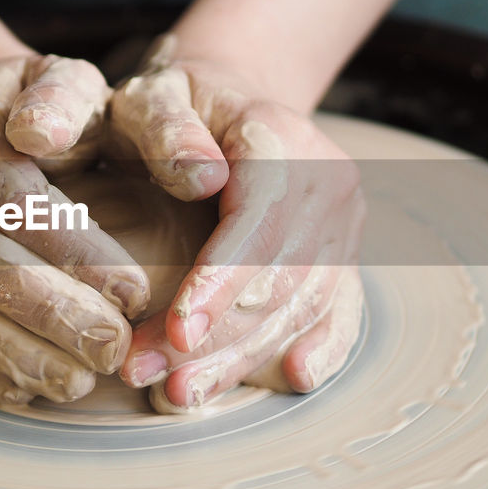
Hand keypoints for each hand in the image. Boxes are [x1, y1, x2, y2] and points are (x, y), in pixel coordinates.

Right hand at [0, 55, 150, 405]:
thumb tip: (43, 134)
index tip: (135, 291)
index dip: (75, 251)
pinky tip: (30, 387)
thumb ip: (65, 100)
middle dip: (49, 314)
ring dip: (15, 354)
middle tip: (111, 348)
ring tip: (78, 381)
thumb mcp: (59, 81)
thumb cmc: (34, 108)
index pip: (10, 197)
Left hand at [109, 35, 365, 408]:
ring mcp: (344, 219)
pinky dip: (319, 348)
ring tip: (177, 395)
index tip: (176, 332)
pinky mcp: (344, 251)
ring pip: (303, 303)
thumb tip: (204, 177)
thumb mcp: (155, 93)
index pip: (259, 219)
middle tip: (143, 374)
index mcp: (281, 137)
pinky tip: (293, 379)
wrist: (233, 95)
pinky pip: (340, 308)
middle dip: (213, 335)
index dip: (220, 280)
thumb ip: (166, 126)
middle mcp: (327, 180)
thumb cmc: (178, 100)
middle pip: (280, 274)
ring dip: (242, 357)